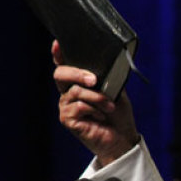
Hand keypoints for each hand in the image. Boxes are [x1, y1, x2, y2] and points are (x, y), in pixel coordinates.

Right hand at [52, 40, 139, 165]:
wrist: (122, 137)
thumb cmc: (118, 114)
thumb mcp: (115, 90)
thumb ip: (106, 77)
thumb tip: (104, 66)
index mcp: (79, 82)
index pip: (65, 65)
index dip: (58, 54)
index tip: (57, 44)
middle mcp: (68, 92)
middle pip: (61, 74)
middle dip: (78, 74)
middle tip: (94, 80)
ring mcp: (66, 105)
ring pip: (75, 91)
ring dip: (97, 98)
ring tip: (109, 107)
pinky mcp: (67, 118)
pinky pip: (78, 106)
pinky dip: (94, 110)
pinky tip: (100, 117)